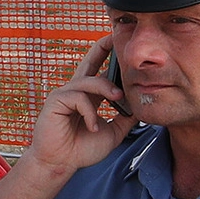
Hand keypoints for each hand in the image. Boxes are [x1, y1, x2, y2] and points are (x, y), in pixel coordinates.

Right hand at [21, 35, 138, 176]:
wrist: (61, 163)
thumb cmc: (82, 149)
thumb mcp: (113, 131)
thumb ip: (125, 118)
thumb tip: (142, 105)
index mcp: (89, 96)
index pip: (100, 71)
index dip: (109, 57)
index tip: (122, 44)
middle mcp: (76, 91)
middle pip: (89, 61)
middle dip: (102, 47)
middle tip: (115, 35)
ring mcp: (65, 94)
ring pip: (89, 81)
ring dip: (106, 88)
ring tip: (117, 98)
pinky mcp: (56, 101)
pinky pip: (79, 98)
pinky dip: (90, 112)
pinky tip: (93, 126)